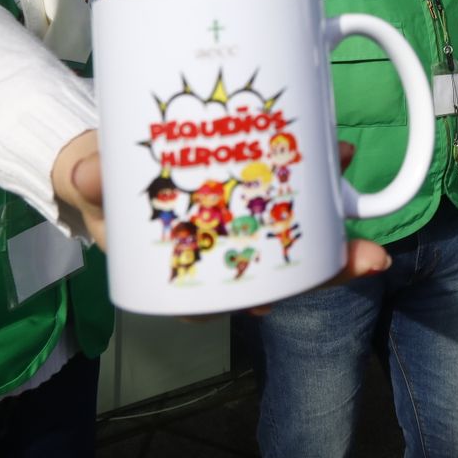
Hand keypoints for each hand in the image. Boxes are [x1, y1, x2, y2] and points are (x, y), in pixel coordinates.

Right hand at [49, 135, 392, 307]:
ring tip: (349, 170)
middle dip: (328, 268)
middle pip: (284, 273)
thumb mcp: (91, 189)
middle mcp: (227, 251)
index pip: (231, 300)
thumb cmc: (101, 188)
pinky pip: (292, 184)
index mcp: (187, 272)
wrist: (104, 151)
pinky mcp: (254, 183)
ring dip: (332, 211)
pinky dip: (316, 172)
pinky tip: (337, 153)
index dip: (263, 304)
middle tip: (368, 258)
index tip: (278, 306)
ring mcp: (246, 218)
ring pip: (298, 229)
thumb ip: (91, 182)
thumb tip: (89, 172)